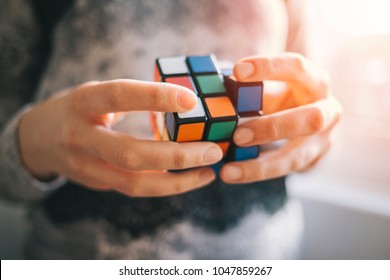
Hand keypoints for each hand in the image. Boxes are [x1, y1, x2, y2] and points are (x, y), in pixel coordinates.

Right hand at [19, 80, 222, 196]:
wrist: (37, 139)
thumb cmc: (79, 109)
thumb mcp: (97, 93)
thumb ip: (131, 98)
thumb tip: (186, 102)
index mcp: (83, 102)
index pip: (119, 96)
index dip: (154, 97)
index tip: (191, 100)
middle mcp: (80, 137)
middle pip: (130, 154)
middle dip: (177, 156)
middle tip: (213, 150)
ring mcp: (85, 166)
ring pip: (134, 183)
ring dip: (177, 181)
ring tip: (208, 171)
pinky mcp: (95, 183)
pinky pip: (134, 189)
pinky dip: (165, 186)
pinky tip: (188, 178)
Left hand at [220, 53, 341, 182]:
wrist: (312, 128)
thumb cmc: (286, 101)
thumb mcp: (273, 90)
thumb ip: (252, 90)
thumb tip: (223, 88)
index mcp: (314, 81)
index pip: (296, 68)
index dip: (269, 67)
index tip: (238, 71)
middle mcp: (327, 110)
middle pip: (310, 119)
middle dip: (272, 128)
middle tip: (238, 136)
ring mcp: (323, 140)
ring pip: (296, 157)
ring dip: (261, 165)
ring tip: (229, 171)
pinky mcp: (312, 162)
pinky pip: (283, 171)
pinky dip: (255, 173)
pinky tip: (232, 174)